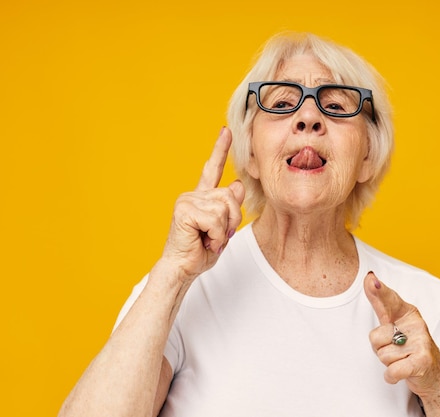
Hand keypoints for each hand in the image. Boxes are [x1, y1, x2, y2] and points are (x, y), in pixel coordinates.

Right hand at [160, 127, 244, 280]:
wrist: (182, 268)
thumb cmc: (200, 251)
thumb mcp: (223, 228)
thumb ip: (230, 207)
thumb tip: (237, 184)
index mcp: (202, 197)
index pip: (212, 169)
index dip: (220, 149)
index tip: (226, 130)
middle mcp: (193, 195)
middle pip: (230, 196)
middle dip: (232, 220)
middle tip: (218, 236)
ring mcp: (187, 200)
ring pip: (225, 208)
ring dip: (222, 229)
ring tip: (208, 239)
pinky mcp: (185, 210)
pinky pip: (215, 219)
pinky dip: (215, 235)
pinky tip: (203, 240)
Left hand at [364, 272, 439, 397]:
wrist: (435, 376)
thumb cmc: (410, 348)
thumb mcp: (396, 324)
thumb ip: (381, 303)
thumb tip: (370, 277)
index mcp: (408, 313)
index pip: (389, 300)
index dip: (379, 291)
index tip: (370, 279)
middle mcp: (416, 324)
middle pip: (375, 337)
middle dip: (380, 349)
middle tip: (395, 350)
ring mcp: (421, 343)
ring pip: (382, 356)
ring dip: (388, 363)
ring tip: (402, 360)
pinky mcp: (423, 362)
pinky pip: (392, 371)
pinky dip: (391, 376)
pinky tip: (402, 372)